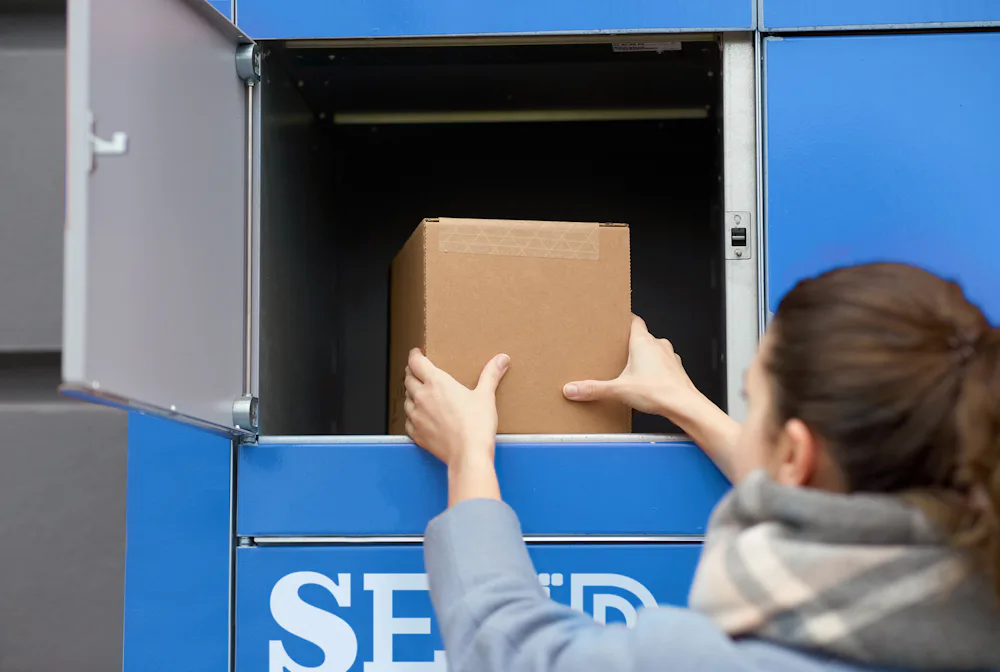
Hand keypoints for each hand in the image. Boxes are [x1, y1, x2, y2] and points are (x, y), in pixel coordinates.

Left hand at [404, 349, 509, 471]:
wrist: (468, 455)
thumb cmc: (476, 426)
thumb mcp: (485, 396)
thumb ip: (491, 375)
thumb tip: (501, 359)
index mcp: (437, 383)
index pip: (416, 362)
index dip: (414, 355)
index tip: (417, 353)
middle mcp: (422, 397)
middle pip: (408, 379)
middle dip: (412, 373)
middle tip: (418, 372)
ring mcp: (416, 416)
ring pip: (406, 399)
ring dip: (411, 394)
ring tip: (419, 394)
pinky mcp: (416, 434)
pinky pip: (408, 421)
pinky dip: (412, 416)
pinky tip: (420, 417)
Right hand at [563, 315, 697, 415]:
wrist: (685, 405)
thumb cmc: (660, 392)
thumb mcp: (619, 390)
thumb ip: (594, 389)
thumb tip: (573, 388)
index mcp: (643, 342)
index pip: (634, 320)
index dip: (624, 319)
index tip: (616, 319)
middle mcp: (658, 345)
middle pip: (641, 336)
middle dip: (629, 343)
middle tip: (617, 351)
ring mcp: (670, 357)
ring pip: (654, 350)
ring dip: (644, 357)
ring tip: (631, 370)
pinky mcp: (676, 371)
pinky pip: (663, 365)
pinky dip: (654, 370)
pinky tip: (646, 383)